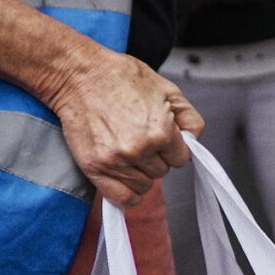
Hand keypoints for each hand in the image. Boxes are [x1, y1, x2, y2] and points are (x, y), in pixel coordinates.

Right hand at [41, 46, 203, 204]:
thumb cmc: (121, 78)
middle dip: (157, 158)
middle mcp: (139, 149)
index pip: (182, 159)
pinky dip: (127, 194)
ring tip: (129, 151)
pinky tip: (126, 178)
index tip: (163, 139)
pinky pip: (120, 198)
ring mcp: (115, 161)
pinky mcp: (93, 168)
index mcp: (161, 131)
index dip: (175, 149)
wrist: (80, 76)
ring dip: (141, 173)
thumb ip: (190, 118)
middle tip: (141, 138)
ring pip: (144, 185)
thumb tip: (194, 140)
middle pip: (162, 172)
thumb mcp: (168, 89)